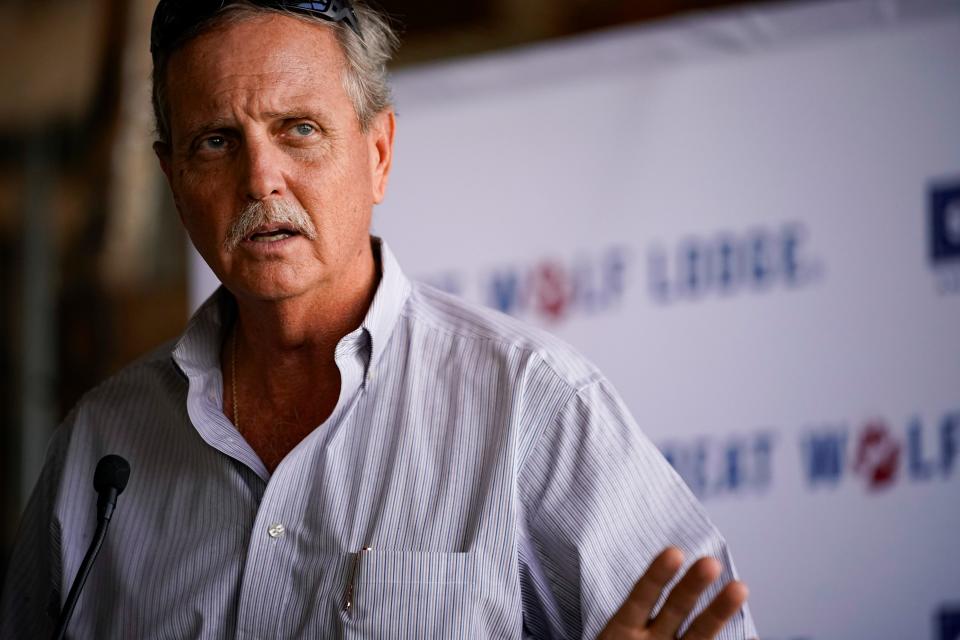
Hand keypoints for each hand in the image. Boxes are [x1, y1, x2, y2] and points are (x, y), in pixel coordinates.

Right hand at [597, 547, 748, 639]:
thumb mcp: (615, 636)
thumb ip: (640, 607)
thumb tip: (687, 583)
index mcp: (624, 629)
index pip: (641, 596)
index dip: (657, 576)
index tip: (674, 552)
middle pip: (674, 611)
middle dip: (692, 587)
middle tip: (710, 563)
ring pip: (697, 636)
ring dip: (719, 613)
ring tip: (740, 588)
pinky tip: (755, 638)